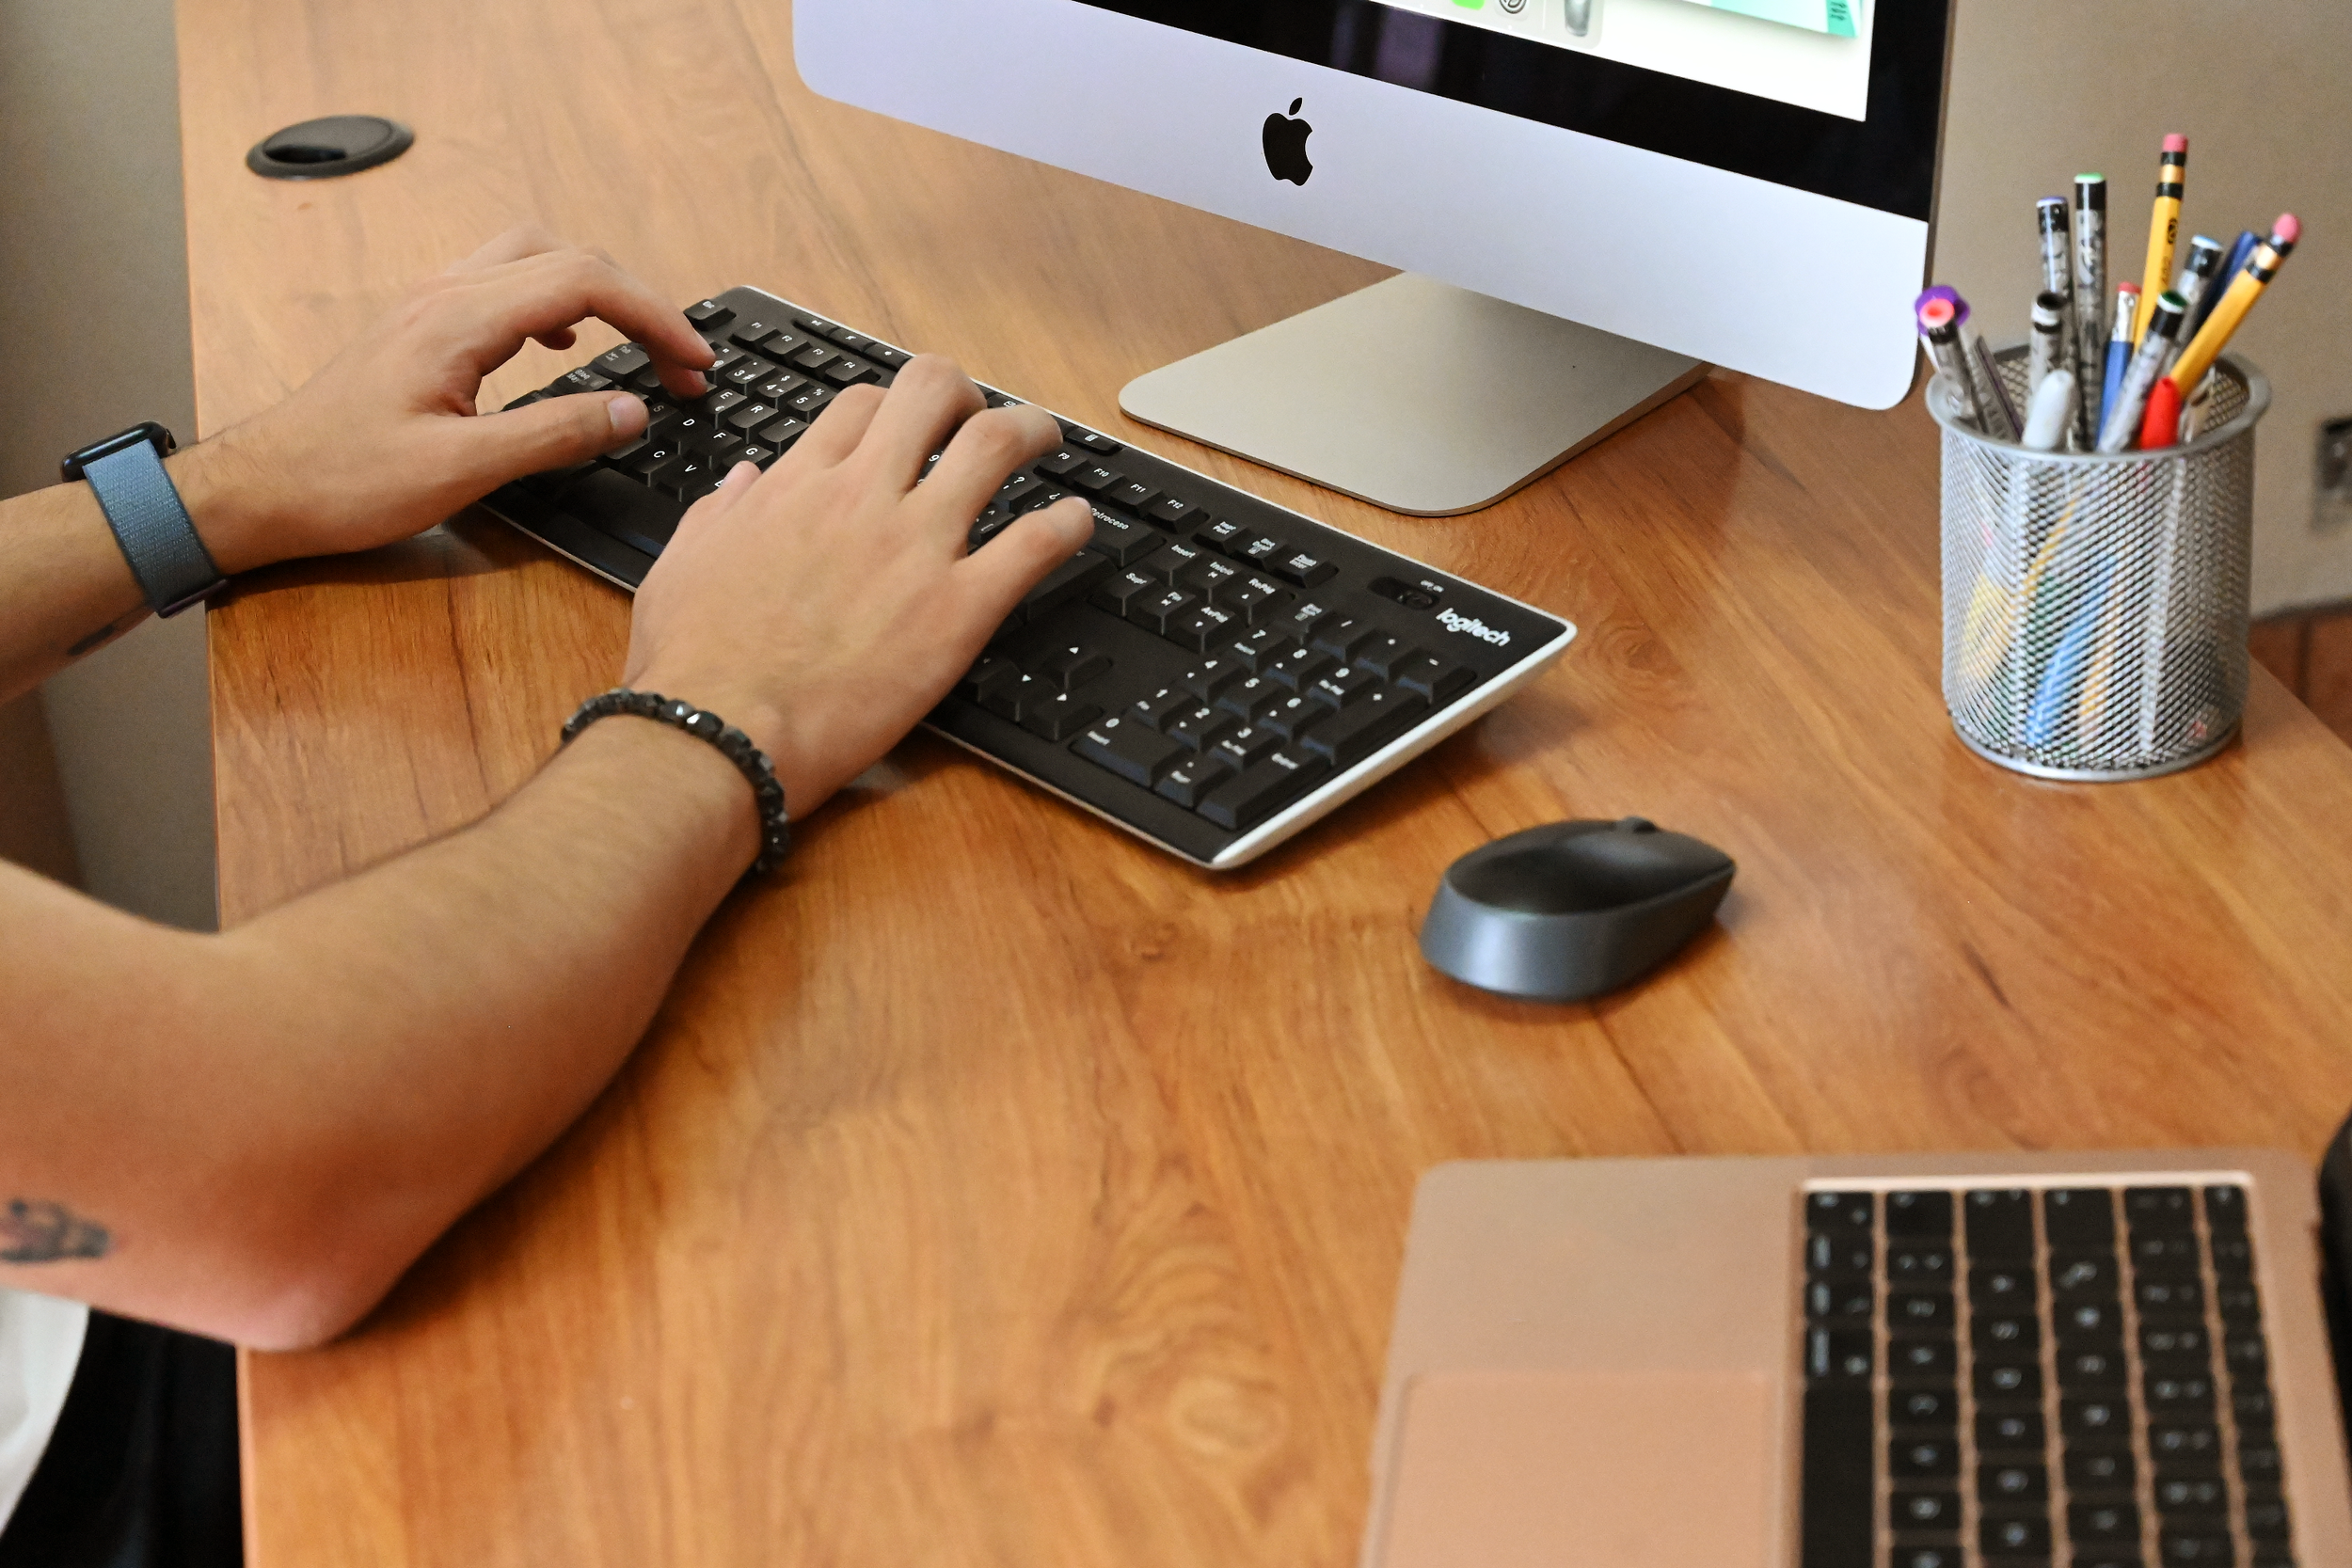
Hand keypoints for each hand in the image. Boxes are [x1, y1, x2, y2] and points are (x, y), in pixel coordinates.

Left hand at [177, 228, 713, 574]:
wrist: (261, 488)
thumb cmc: (344, 482)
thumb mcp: (462, 470)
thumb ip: (555, 434)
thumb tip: (631, 411)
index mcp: (459, 319)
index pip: (585, 282)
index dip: (655, 317)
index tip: (695, 364)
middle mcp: (444, 294)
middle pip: (568, 257)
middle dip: (639, 304)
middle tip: (680, 365)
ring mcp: (428, 303)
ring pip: (534, 256)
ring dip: (597, 291)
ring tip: (634, 346)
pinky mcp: (420, 324)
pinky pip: (503, 282)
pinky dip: (553, 301)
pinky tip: (560, 345)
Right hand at [623, 357, 1096, 819]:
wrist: (717, 731)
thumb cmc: (693, 665)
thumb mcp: (682, 565)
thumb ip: (720, 514)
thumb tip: (745, 483)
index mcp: (795, 486)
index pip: (861, 405)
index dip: (893, 405)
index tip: (909, 425)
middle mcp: (862, 499)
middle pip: (932, 395)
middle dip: (966, 395)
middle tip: (981, 418)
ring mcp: (915, 548)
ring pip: (996, 445)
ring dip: (1031, 432)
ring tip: (1047, 441)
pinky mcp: (957, 609)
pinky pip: (1034, 543)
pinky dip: (1067, 525)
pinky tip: (1077, 523)